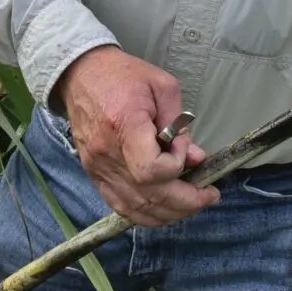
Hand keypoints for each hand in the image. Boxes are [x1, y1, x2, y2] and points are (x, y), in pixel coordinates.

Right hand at [54, 46, 217, 225]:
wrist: (81, 77)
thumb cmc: (124, 76)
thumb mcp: (162, 86)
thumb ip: (179, 125)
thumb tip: (195, 158)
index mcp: (125, 126)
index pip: (152, 169)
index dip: (175, 165)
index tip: (183, 147)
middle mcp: (108, 154)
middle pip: (149, 196)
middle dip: (186, 202)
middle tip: (209, 195)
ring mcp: (99, 169)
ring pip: (136, 209)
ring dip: (169, 213)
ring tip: (192, 203)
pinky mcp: (95, 175)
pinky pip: (121, 207)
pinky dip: (146, 214)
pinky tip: (166, 208)